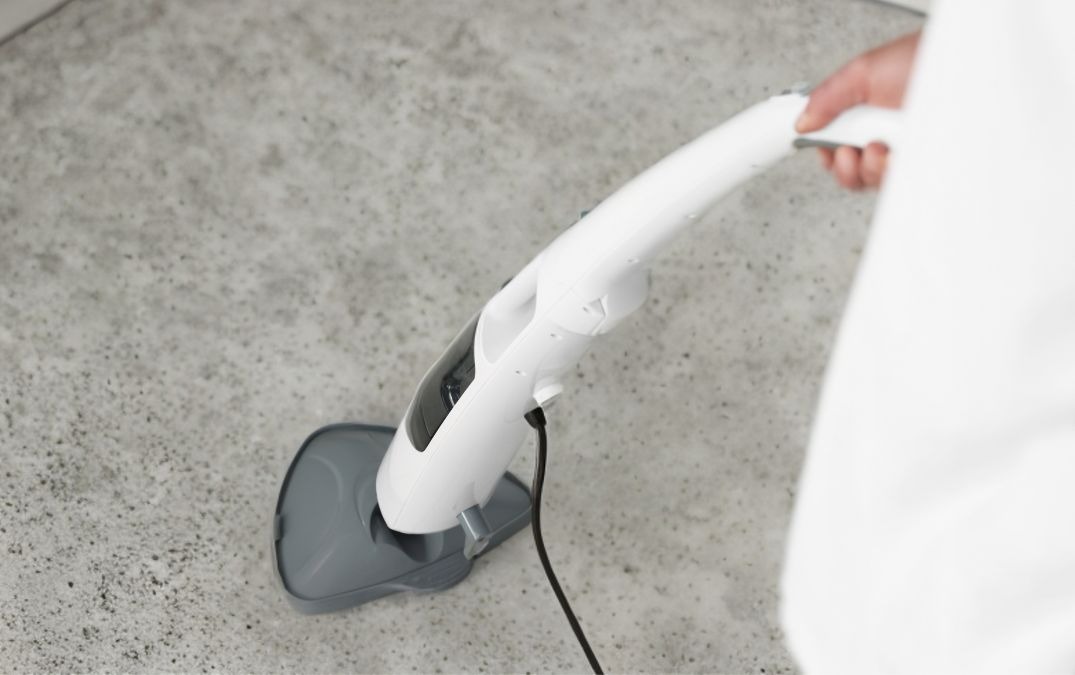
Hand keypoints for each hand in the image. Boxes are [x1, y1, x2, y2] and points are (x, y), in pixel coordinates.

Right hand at [797, 30, 921, 189]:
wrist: (966, 66)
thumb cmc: (923, 60)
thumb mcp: (863, 73)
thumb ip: (827, 98)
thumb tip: (803, 122)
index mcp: (865, 116)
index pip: (836, 150)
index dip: (828, 157)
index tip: (827, 152)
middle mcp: (884, 135)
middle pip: (853, 174)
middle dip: (846, 168)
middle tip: (850, 152)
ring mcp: (905, 151)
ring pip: (875, 182)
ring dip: (870, 169)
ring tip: (879, 147)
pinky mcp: (923, 163)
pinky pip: (901, 184)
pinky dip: (894, 172)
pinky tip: (898, 155)